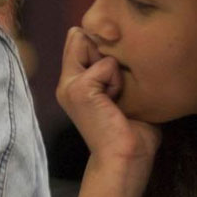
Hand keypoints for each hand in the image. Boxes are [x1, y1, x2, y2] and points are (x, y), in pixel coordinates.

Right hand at [55, 27, 160, 164]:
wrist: (123, 157)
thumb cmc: (130, 132)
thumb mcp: (122, 93)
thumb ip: (114, 71)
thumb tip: (121, 50)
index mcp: (73, 83)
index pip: (79, 40)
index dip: (101, 45)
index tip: (115, 74)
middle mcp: (66, 81)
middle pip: (81, 38)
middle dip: (106, 53)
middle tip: (114, 88)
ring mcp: (69, 84)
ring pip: (96, 49)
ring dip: (114, 70)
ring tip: (116, 97)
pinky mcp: (79, 88)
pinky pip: (106, 65)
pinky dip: (117, 81)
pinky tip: (115, 102)